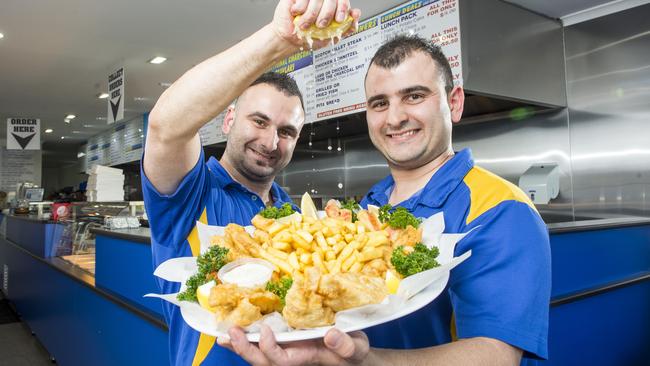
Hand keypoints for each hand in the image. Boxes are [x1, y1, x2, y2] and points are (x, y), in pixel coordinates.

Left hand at [217, 324, 369, 365]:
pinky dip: (247, 339)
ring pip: (258, 355)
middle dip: (245, 350)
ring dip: (240, 346)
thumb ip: (346, 345)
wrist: (352, 355)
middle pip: (262, 362)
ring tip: (223, 335)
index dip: (269, 348)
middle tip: (230, 333)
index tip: (266, 330)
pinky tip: (234, 331)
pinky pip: (261, 345)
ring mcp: (287, 351)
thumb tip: (330, 335)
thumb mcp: (356, 348)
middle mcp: (292, 357)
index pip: (281, 360)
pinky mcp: (285, 343)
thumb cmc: (354, 352)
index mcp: (306, 358)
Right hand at [271, 0, 360, 48]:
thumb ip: (346, 27)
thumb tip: (356, 15)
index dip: (343, 8)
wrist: (291, 40)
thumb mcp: (331, 37)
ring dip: (310, 16)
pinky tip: (297, 14)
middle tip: (320, 25)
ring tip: (305, 25)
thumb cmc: (311, 37)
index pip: (343, 0)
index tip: (339, 19)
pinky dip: (300, 9)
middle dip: (326, 15)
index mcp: (334, 6)